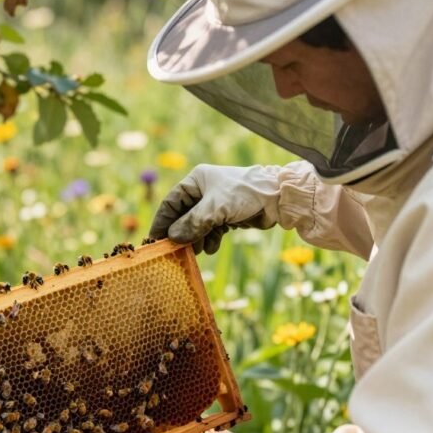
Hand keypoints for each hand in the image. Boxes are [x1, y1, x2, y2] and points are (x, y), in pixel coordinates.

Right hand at [149, 164, 282, 253]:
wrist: (277, 199)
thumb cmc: (244, 194)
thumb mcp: (215, 208)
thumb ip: (192, 223)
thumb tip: (173, 239)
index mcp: (196, 180)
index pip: (171, 202)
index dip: (162, 222)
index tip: (155, 240)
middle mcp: (203, 191)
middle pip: (183, 216)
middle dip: (180, 234)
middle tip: (174, 251)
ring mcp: (214, 204)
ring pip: (196, 226)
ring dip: (195, 240)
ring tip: (195, 251)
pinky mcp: (226, 216)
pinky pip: (210, 230)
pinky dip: (209, 240)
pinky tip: (211, 247)